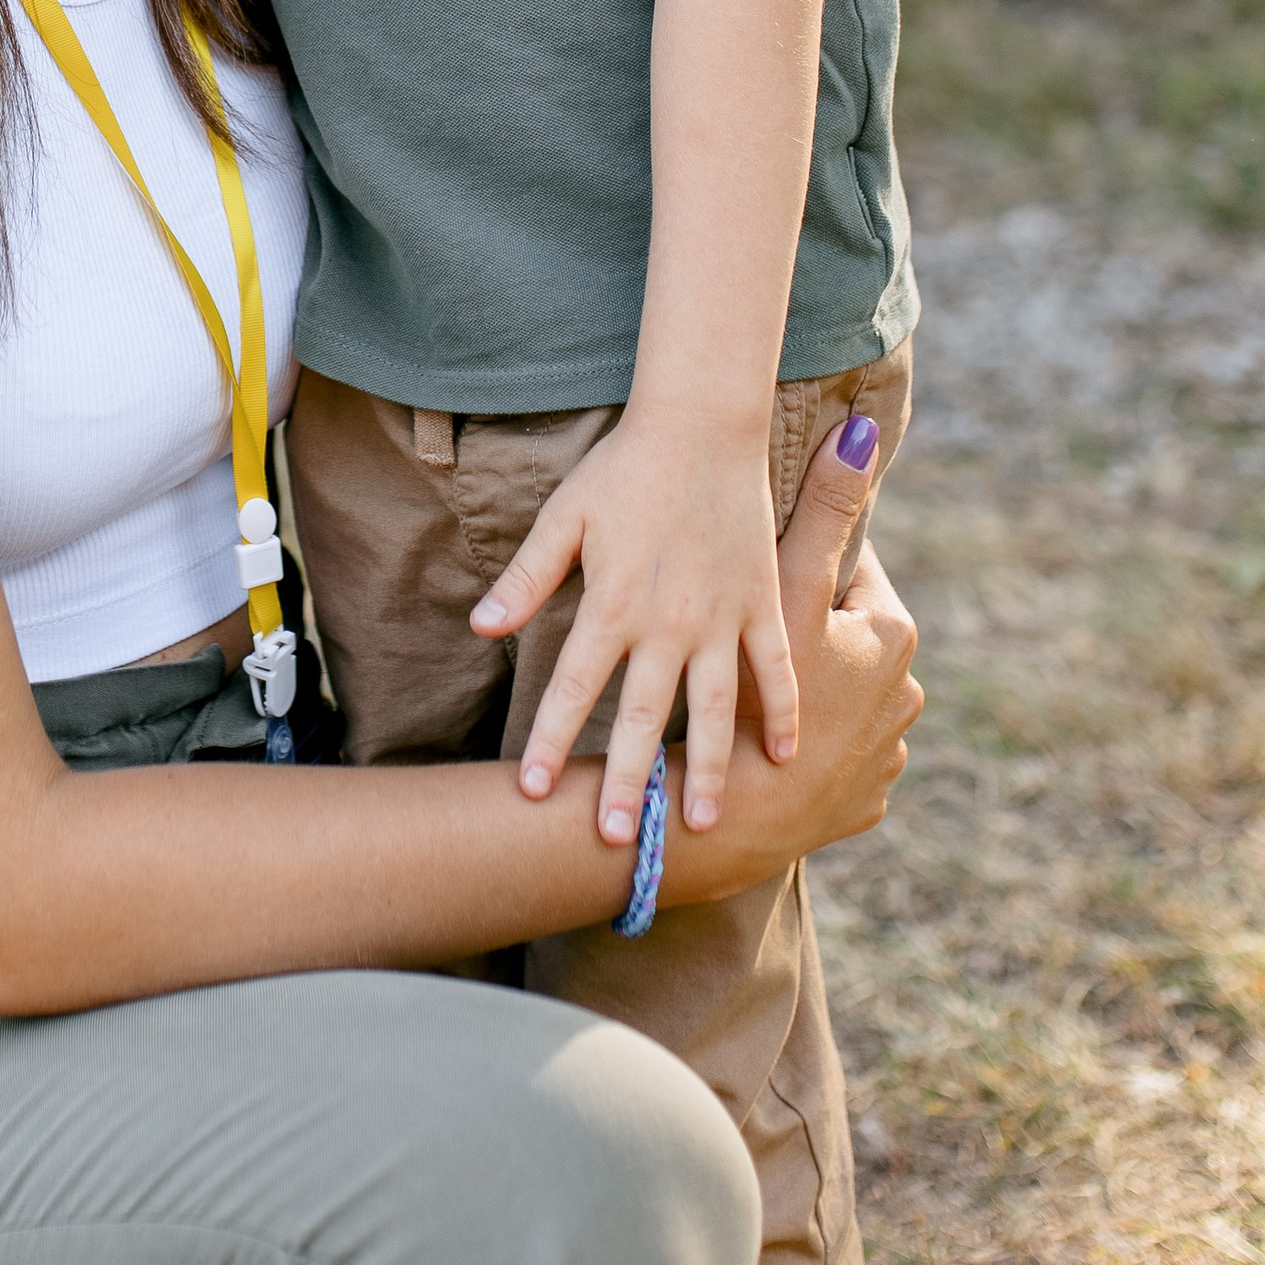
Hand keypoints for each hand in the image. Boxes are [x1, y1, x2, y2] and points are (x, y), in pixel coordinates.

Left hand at [472, 412, 799, 844]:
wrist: (701, 423)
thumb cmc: (623, 468)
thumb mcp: (563, 518)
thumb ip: (526, 579)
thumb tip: (480, 628)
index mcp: (613, 604)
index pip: (573, 688)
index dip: (549, 740)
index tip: (530, 792)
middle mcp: (668, 621)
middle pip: (643, 716)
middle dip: (625, 781)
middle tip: (613, 841)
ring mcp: (721, 615)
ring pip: (715, 707)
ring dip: (707, 768)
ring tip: (701, 824)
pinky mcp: (762, 600)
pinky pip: (776, 667)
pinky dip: (784, 711)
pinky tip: (785, 760)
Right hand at [664, 498, 921, 899]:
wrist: (741, 818)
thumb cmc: (759, 695)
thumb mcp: (786, 589)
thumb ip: (825, 509)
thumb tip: (865, 430)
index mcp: (892, 636)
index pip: (846, 576)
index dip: (796, 578)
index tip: (758, 589)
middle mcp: (906, 695)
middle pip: (845, 642)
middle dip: (805, 641)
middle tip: (747, 645)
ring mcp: (889, 755)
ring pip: (842, 703)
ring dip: (809, 699)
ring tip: (752, 704)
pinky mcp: (866, 802)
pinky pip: (836, 762)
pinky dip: (809, 755)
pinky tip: (771, 752)